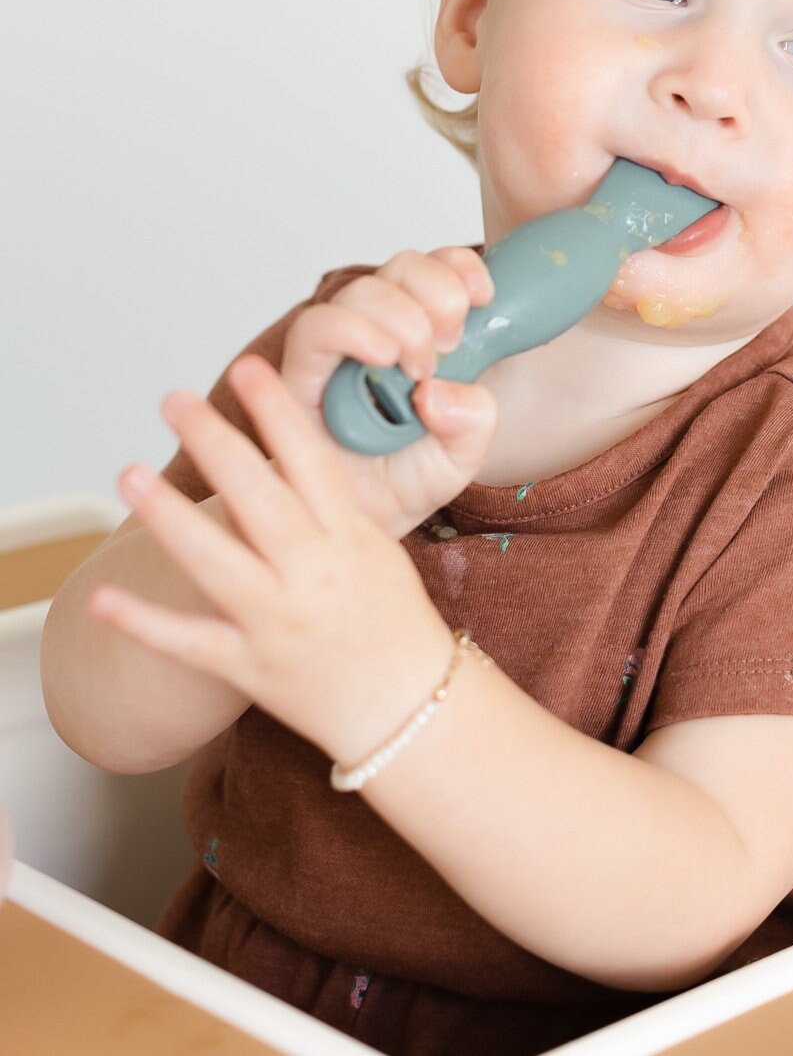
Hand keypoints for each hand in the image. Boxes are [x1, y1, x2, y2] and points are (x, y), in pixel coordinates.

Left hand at [89, 354, 457, 764]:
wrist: (410, 704)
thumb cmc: (398, 623)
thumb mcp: (377, 550)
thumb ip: (330, 507)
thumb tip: (285, 453)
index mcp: (352, 539)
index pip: (313, 461)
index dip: (279, 412)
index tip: (252, 368)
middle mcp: (314, 575)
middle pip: (257, 497)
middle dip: (214, 442)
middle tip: (174, 399)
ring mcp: (279, 621)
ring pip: (214, 562)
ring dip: (168, 516)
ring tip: (129, 473)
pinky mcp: (250, 667)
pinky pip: (188, 642)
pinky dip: (143, 621)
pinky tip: (102, 597)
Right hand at [279, 247, 498, 538]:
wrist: (355, 525)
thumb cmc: (403, 481)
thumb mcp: (461, 455)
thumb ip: (475, 421)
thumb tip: (441, 393)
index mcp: (423, 336)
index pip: (437, 271)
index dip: (460, 267)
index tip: (484, 295)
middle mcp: (378, 331)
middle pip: (402, 267)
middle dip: (437, 293)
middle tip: (450, 345)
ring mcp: (338, 348)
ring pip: (364, 290)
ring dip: (402, 317)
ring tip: (417, 368)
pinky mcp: (300, 370)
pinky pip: (318, 327)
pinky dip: (355, 331)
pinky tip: (382, 358)